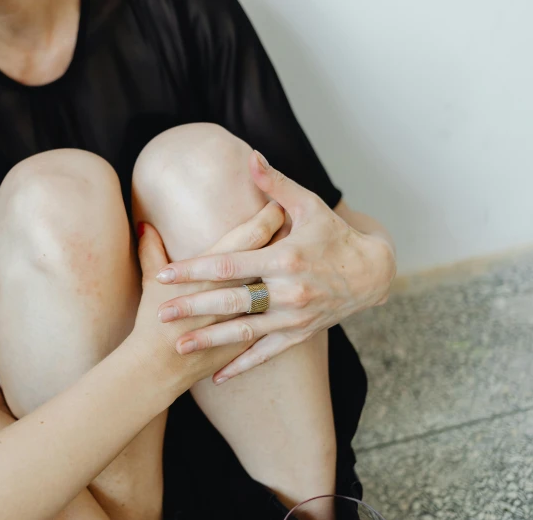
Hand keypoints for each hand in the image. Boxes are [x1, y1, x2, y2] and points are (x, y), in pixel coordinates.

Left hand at [154, 151, 395, 382]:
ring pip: (245, 332)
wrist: (372, 274)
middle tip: (160, 315)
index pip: (230, 264)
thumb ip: (276, 184)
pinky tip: (217, 377)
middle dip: (194, 308)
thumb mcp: (310, 205)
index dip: (196, 269)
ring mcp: (295, 317)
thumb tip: (251, 156)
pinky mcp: (300, 334)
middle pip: (232, 301)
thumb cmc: (334, 235)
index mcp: (285, 257)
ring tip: (179, 346)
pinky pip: (267, 354)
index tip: (166, 275)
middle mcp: (289, 291)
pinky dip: (242, 366)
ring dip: (211, 341)